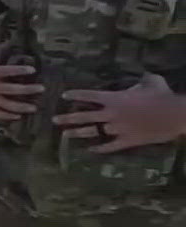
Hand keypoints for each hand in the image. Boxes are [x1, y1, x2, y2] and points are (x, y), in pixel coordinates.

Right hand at [0, 44, 42, 121]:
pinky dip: (8, 115)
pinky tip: (19, 116)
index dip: (20, 70)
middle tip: (42, 89)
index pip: (8, 71)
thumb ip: (1, 49)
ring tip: (34, 108)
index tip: (33, 69)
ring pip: (7, 104)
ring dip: (21, 107)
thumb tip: (13, 39)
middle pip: (11, 89)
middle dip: (27, 90)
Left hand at [52, 73, 185, 152]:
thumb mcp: (152, 81)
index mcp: (115, 98)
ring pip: (93, 132)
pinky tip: (91, 150)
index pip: (89, 96)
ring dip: (78, 133)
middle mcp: (112, 114)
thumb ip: (142, 79)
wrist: (175, 115)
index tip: (64, 95)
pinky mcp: (128, 141)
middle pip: (84, 116)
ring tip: (65, 134)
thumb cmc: (163, 96)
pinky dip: (100, 148)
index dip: (75, 95)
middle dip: (67, 118)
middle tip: (53, 119)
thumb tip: (144, 75)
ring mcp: (118, 129)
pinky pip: (110, 146)